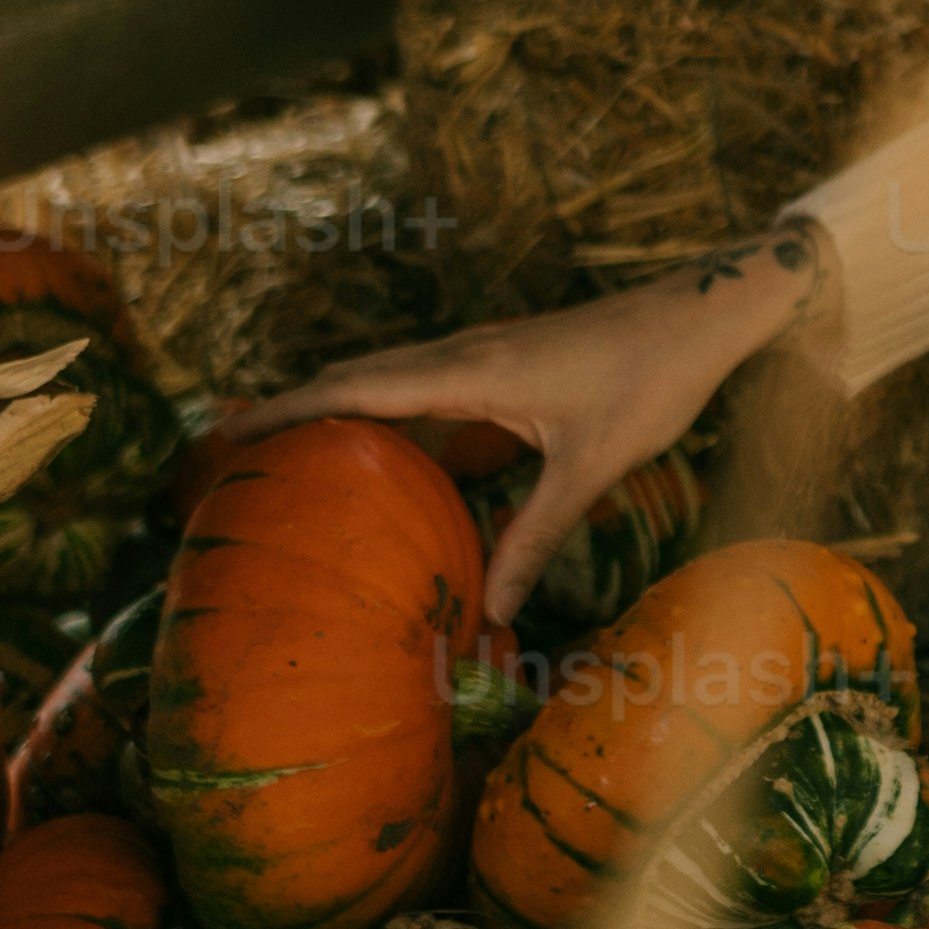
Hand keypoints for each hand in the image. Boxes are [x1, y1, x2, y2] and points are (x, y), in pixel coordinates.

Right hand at [260, 227, 837, 620]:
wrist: (704, 317)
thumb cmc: (652, 382)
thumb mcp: (589, 468)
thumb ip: (534, 538)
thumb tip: (489, 611)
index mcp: (471, 370)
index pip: (356, 388)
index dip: (287, 409)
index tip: (224, 431)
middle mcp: (465, 352)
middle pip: (356, 377)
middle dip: (291, 407)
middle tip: (226, 446)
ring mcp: (484, 352)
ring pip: (390, 378)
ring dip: (337, 406)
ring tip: (284, 450)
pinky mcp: (506, 360)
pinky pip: (426, 385)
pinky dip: (388, 412)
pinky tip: (384, 451)